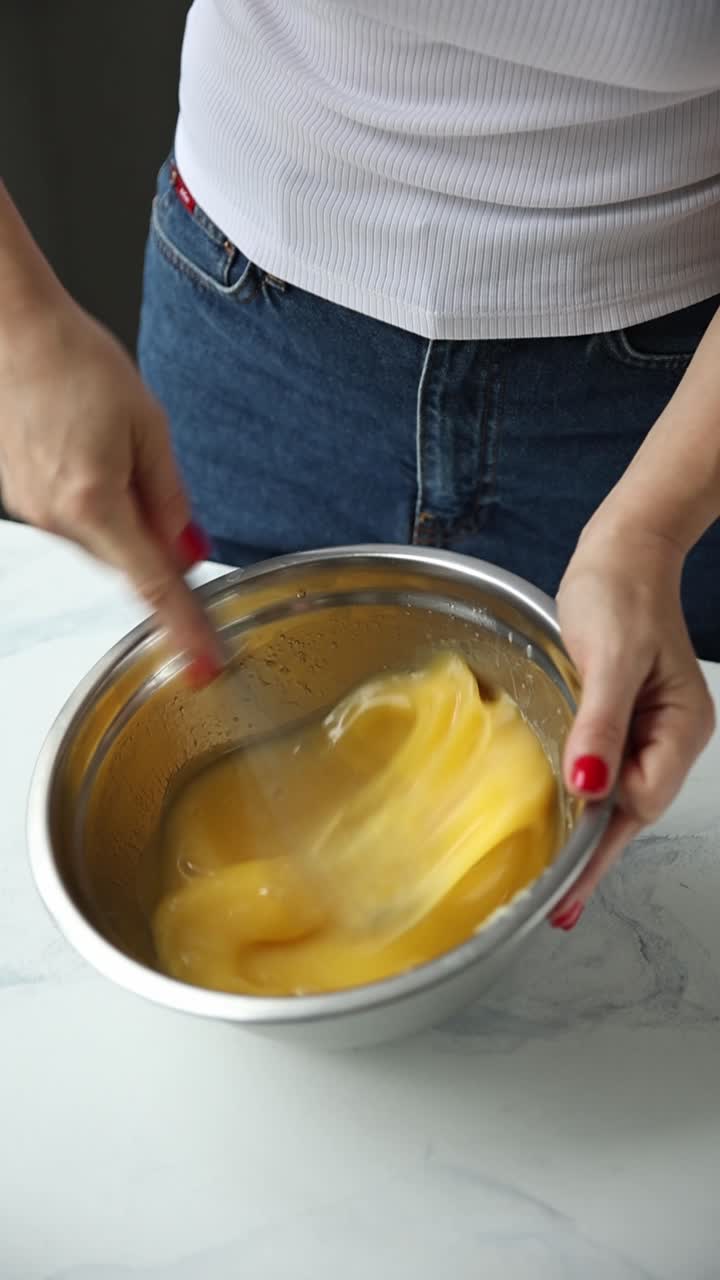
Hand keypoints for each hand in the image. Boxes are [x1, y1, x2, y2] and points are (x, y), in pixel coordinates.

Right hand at [0, 293, 220, 679]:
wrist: (14, 331)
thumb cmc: (78, 362)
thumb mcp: (148, 425)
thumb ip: (170, 496)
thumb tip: (186, 547)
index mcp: (95, 502)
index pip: (153, 585)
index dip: (183, 626)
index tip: (203, 662)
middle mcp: (57, 517)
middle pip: (126, 559)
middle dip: (152, 539)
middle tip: (152, 476)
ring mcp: (33, 510)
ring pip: (100, 539)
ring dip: (122, 515)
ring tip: (113, 447)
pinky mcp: (20, 498)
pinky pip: (73, 520)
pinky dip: (95, 502)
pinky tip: (90, 452)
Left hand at [550, 522, 714, 928]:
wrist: (622, 551)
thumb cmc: (620, 593)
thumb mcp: (609, 659)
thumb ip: (600, 726)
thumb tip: (589, 789)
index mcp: (680, 728)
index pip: (641, 802)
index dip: (601, 842)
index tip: (565, 884)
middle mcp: (671, 736)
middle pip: (632, 810)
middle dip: (596, 856)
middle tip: (559, 908)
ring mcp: (648, 728)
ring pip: (619, 794)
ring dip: (589, 832)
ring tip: (557, 881)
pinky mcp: (621, 717)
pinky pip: (605, 769)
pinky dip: (585, 798)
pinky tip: (564, 819)